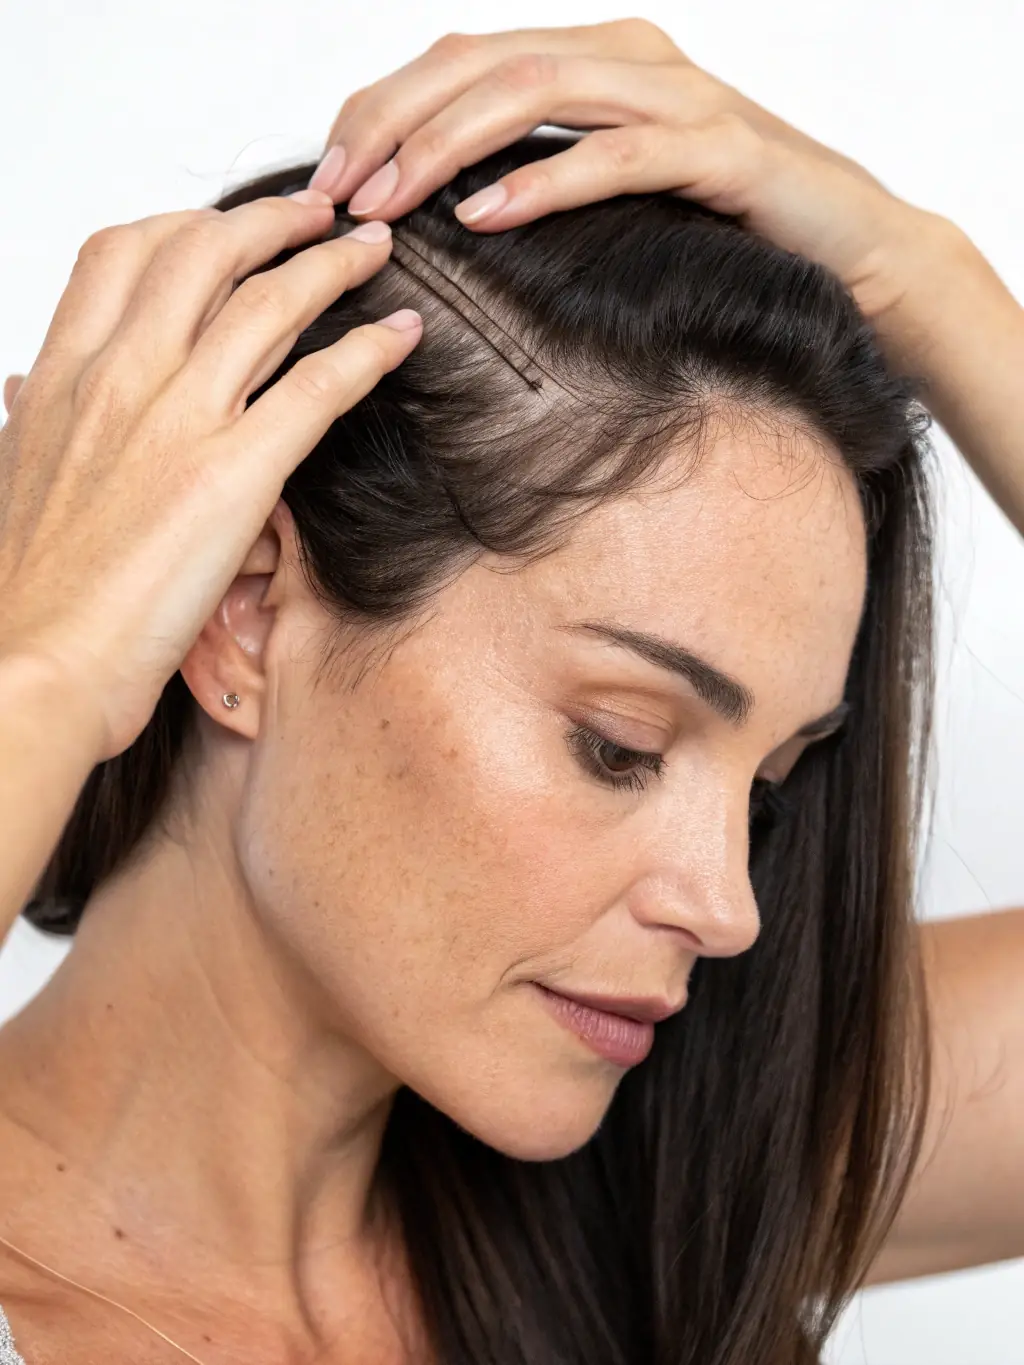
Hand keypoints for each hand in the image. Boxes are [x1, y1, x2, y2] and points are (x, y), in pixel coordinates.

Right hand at [0, 196, 421, 761]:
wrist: (34, 665)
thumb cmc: (30, 593)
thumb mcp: (18, 476)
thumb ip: (40, 420)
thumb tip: (31, 390)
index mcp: (64, 375)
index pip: (125, 255)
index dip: (190, 224)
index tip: (231, 228)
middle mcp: (121, 377)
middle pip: (205, 252)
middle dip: (274, 221)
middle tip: (321, 219)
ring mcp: (179, 420)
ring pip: (269, 303)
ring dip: (333, 265)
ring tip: (373, 253)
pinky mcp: (235, 473)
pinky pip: (318, 385)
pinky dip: (370, 350)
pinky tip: (402, 334)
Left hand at [312, 19, 960, 335]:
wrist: (853, 245)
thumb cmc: (725, 227)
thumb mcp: (613, 192)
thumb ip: (541, 173)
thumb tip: (443, 209)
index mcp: (594, 58)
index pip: (458, 62)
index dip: (380, 114)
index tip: (326, 183)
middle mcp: (629, 57)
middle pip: (480, 65)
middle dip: (393, 129)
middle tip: (336, 199)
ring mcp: (677, 95)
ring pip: (536, 94)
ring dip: (447, 149)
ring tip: (390, 206)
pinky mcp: (719, 148)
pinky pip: (616, 156)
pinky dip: (545, 183)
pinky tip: (488, 217)